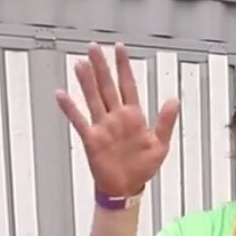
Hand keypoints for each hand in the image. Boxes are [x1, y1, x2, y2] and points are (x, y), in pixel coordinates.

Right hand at [55, 42, 179, 197]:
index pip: (128, 85)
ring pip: (93, 98)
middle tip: (94, 47)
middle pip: (107, 86)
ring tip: (80, 64)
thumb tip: (174, 100)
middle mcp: (116, 118)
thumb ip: (165, 122)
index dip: (124, 66)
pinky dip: (70, 108)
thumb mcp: (160, 145)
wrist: (126, 188)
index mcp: (134, 117)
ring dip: (86, 82)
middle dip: (101, 67)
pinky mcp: (92, 139)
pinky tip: (62, 94)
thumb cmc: (143, 168)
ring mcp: (103, 127)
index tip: (120, 49)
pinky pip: (79, 120)